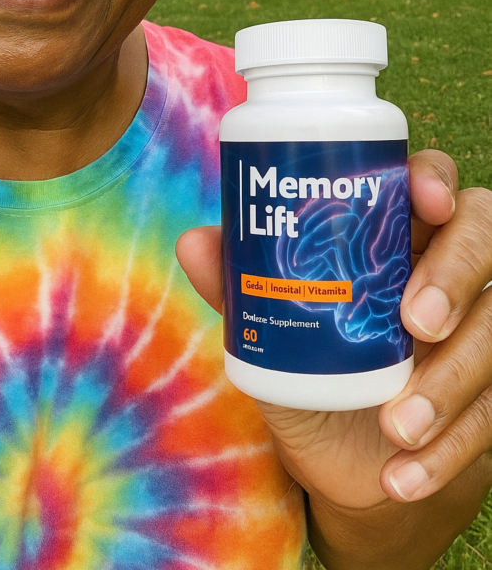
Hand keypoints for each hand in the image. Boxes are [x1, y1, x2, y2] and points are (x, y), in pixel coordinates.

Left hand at [176, 150, 491, 511]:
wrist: (347, 460)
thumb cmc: (311, 365)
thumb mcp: (271, 329)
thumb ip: (238, 286)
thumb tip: (194, 242)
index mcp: (396, 234)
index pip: (431, 183)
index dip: (434, 178)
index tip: (422, 201)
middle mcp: (448, 271)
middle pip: (483, 237)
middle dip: (455, 275)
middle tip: (417, 322)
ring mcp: (478, 330)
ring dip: (450, 384)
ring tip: (397, 427)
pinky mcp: (491, 397)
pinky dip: (450, 451)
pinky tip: (402, 478)